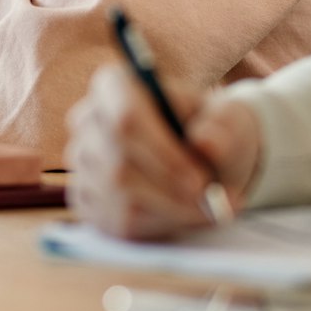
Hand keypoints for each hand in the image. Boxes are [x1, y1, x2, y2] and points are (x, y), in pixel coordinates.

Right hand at [63, 63, 262, 239]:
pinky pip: (119, 221)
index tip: (200, 179)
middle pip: (120, 164)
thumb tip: (206, 142)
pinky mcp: (86, 200)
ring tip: (210, 206)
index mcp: (115, 86)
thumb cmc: (211, 130)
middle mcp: (88, 121)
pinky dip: (162, 224)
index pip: (126, 118)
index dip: (163, 153)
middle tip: (211, 201)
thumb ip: (222, 127)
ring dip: (172, 209)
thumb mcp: (228, 121)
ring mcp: (82, 162)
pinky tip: (185, 213)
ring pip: (120, 197)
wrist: (204, 156)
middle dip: (171, 190)